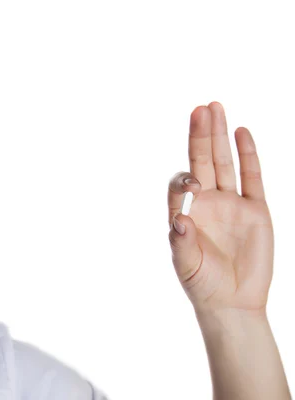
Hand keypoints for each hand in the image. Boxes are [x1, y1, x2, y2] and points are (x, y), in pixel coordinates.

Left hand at [167, 102, 272, 314]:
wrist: (233, 302)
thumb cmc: (203, 285)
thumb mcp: (186, 266)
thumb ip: (181, 244)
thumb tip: (180, 221)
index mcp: (185, 212)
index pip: (180, 183)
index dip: (184, 178)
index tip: (193, 184)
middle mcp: (207, 202)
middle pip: (201, 161)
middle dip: (200, 136)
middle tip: (200, 109)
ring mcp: (232, 203)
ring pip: (225, 162)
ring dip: (220, 136)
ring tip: (214, 108)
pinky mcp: (255, 209)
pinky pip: (252, 177)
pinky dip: (248, 155)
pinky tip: (241, 132)